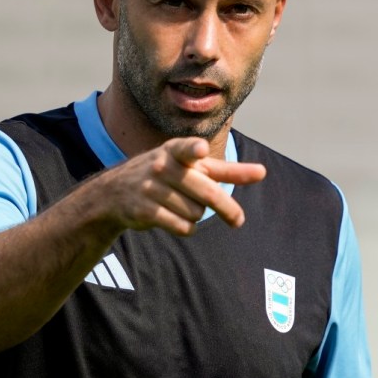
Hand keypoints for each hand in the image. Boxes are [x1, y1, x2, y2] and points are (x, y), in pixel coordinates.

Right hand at [98, 137, 266, 235]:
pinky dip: (187, 228)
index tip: (200, 150)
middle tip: (238, 221)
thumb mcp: (191, 166)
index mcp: (176, 150)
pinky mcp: (145, 210)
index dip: (194, 149)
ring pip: (196, 213)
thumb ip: (226, 170)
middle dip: (227, 209)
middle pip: (208, 193)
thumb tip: (262, 172)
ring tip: (181, 206)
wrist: (115, 192)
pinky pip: (182, 227)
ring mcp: (152, 188)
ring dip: (196, 215)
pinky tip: (177, 220)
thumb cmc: (166, 174)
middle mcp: (162, 166)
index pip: (188, 149)